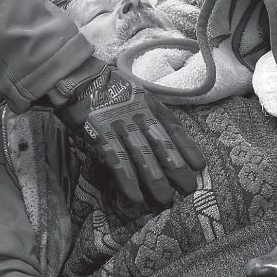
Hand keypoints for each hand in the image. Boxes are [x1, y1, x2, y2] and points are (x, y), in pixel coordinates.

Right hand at [49, 64, 205, 209]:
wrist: (77, 77)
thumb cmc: (108, 88)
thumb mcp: (136, 93)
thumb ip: (149, 112)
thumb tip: (167, 137)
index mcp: (148, 104)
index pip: (173, 127)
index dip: (188, 147)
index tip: (199, 166)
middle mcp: (138, 114)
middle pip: (161, 144)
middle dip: (176, 168)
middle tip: (189, 189)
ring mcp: (119, 124)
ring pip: (142, 155)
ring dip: (155, 179)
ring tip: (165, 199)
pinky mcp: (100, 134)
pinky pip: (116, 160)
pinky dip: (127, 179)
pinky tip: (136, 196)